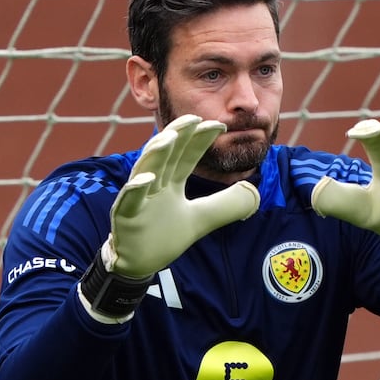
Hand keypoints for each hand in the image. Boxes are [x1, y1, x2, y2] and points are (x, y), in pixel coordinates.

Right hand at [106, 114, 260, 278]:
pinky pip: (129, 199)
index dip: (201, 140)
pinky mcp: (125, 215)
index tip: (219, 125)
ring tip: (169, 137)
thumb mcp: (203, 218)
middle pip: (167, 154)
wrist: (139, 263)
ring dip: (156, 152)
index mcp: (171, 182)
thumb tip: (253, 190)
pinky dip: (136, 188)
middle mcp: (154, 183)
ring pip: (146, 169)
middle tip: (193, 116)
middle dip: (179, 134)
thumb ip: (226, 204)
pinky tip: (147, 178)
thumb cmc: (164, 236)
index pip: (187, 155)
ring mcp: (138, 197)